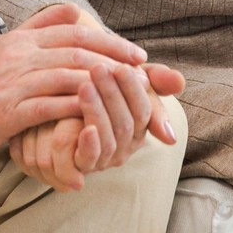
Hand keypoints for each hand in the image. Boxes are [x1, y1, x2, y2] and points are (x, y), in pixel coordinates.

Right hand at [0, 4, 147, 160]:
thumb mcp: (2, 47)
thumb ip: (37, 28)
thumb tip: (73, 10)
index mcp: (18, 39)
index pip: (72, 30)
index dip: (108, 40)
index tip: (134, 53)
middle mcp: (17, 55)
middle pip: (76, 50)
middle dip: (115, 60)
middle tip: (142, 70)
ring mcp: (12, 83)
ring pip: (68, 76)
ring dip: (102, 84)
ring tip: (128, 93)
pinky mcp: (8, 112)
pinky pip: (51, 107)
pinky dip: (78, 109)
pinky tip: (98, 115)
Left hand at [10, 52, 185, 188]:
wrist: (53, 104)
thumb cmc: (94, 87)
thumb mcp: (119, 78)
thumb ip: (149, 76)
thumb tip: (180, 82)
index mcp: (138, 124)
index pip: (144, 108)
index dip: (133, 88)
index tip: (121, 66)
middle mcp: (125, 144)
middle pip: (127, 123)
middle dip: (113, 95)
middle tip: (98, 69)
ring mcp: (104, 157)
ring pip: (110, 139)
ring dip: (98, 112)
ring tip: (84, 87)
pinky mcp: (80, 165)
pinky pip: (90, 159)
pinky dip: (90, 144)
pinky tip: (85, 127)